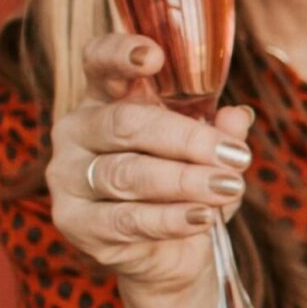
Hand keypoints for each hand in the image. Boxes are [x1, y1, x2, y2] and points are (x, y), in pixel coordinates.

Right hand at [46, 32, 254, 303]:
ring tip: (229, 187)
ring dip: (185, 181)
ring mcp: (68, 176)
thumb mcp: (209, 155)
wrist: (166, 253)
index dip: (120, 54)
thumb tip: (238, 117)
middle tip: (235, 155)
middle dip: (187, 139)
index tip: (154, 55)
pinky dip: (170, 219)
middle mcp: (77, 130)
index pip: (99, 63)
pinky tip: (203, 217)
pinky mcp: (73, 221)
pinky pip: (125, 219)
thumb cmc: (184, 188)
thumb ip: (222, 133)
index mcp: (105, 98)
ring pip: (127, 173)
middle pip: (126, 124)